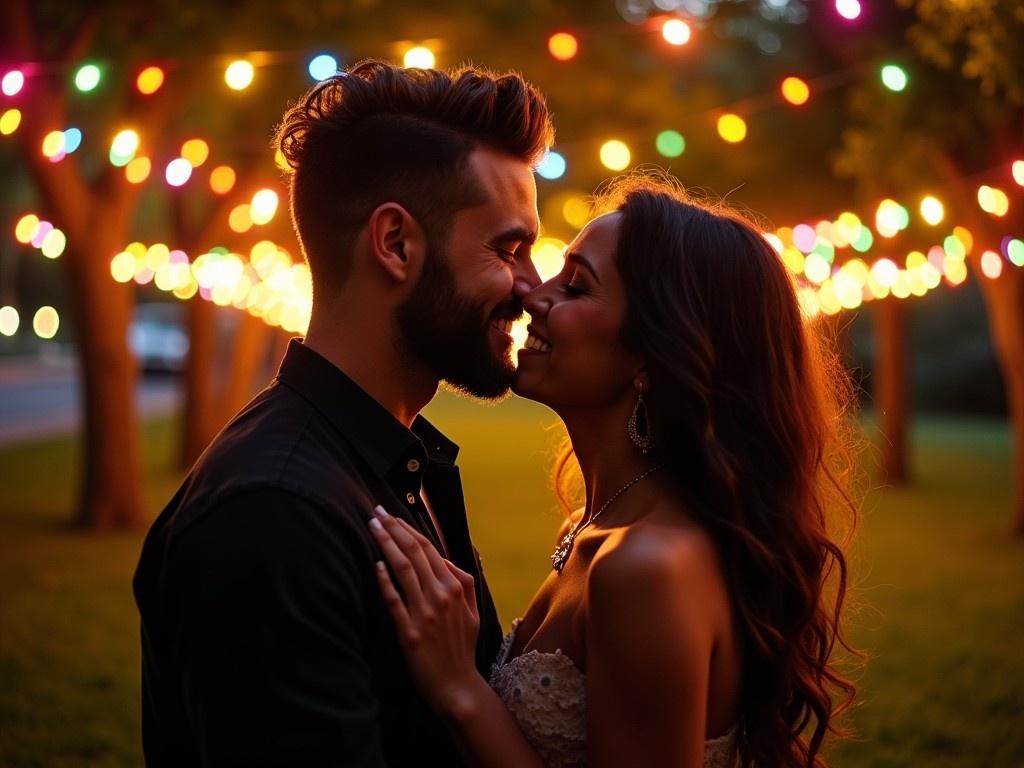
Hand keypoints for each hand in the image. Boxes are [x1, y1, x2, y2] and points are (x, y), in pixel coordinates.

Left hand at [369, 505, 481, 715]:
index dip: (408, 529)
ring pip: (403, 570)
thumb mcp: (473, 611)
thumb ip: (464, 582)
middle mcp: (440, 596)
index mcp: (456, 587)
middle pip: (414, 553)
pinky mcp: (409, 632)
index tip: (392, 516)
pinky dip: (385, 581)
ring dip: (386, 545)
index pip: (429, 549)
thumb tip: (445, 560)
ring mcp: (424, 613)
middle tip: (376, 512)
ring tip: (372, 528)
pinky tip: (376, 565)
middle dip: (393, 529)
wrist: (457, 684)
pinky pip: (394, 601)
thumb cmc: (461, 647)